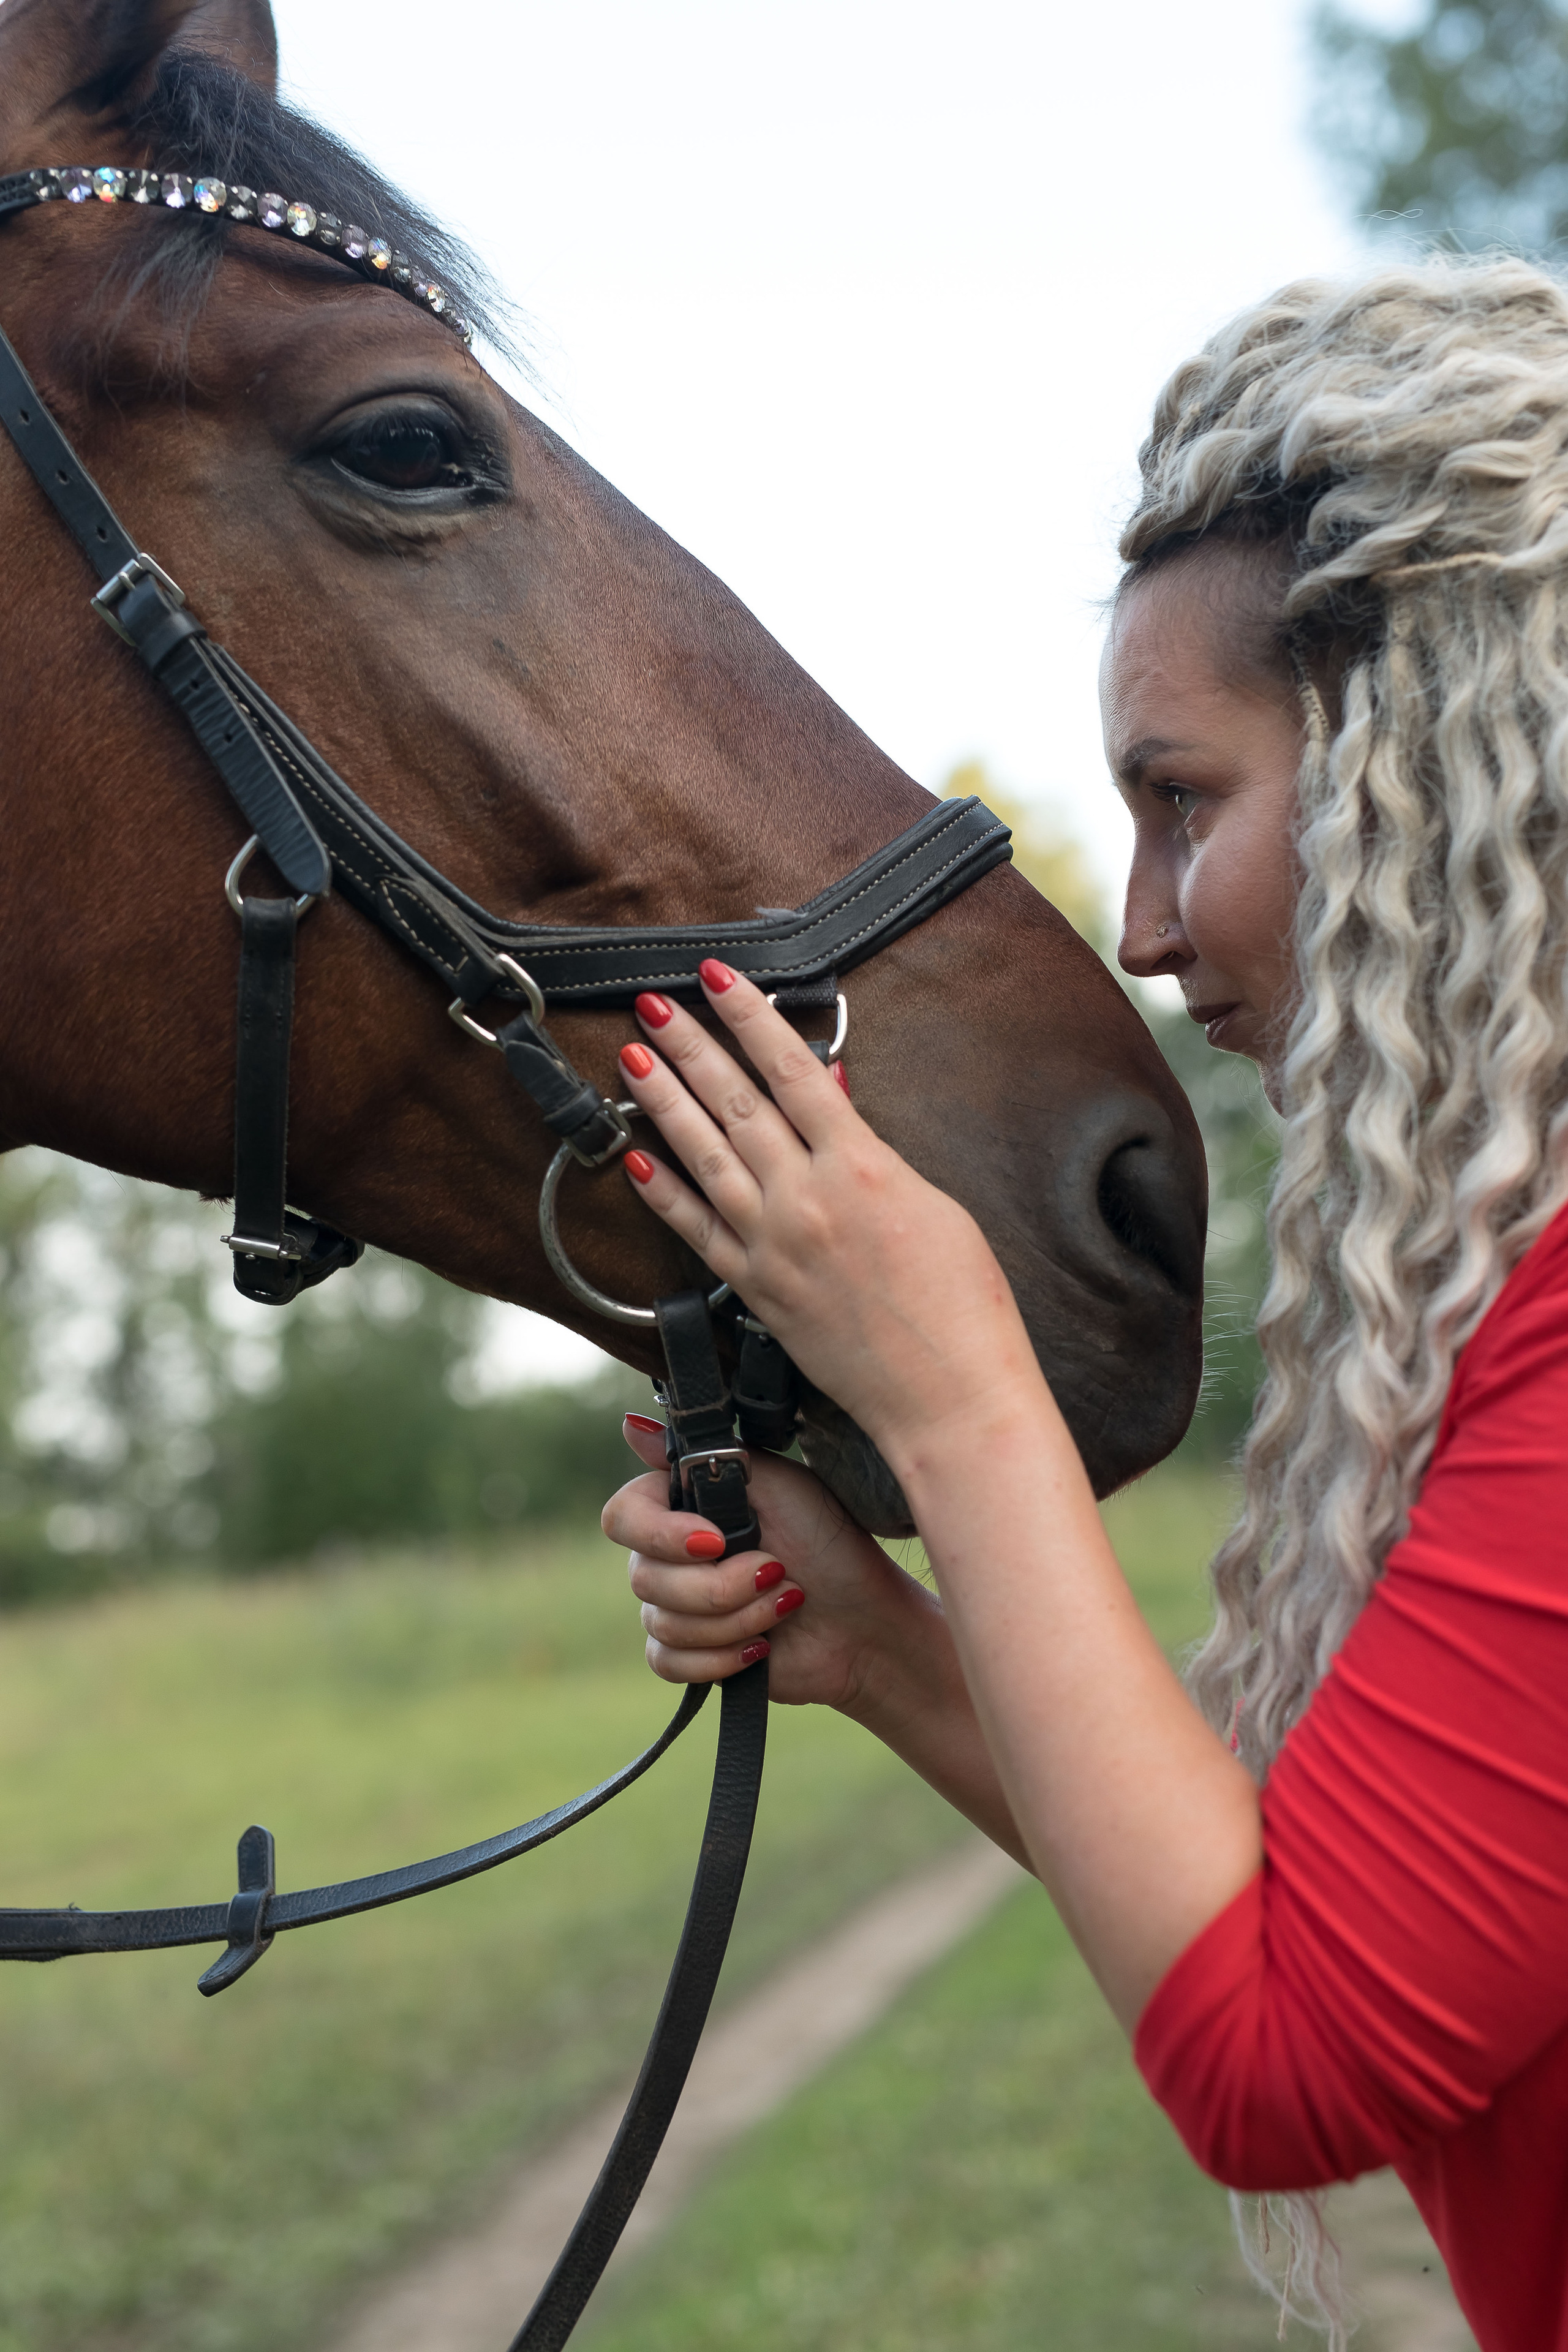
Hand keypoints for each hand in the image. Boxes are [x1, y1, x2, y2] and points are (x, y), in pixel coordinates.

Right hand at [604, 1414, 942, 1708]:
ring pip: (663, 1623)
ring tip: (784, 1605)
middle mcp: (671, 1554)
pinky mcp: (690, 1656)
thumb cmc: (829, 1544)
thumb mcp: (780, 1485)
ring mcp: (677, 1607)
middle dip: (720, 1586)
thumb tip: (630, 1424)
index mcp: (685, 1506)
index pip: (623, 1516)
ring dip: (736, 1619)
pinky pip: (668, 1663)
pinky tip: (762, 1647)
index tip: (716, 1541)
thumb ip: (710, 1456)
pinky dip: (720, 1658)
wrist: (866, 1625)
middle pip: (643, 1577)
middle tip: (777, 1572)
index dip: (661, 1534)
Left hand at [613, 967, 1042, 1472]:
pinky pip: (695, 1228)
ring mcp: (772, 1244)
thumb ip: (871, 1148)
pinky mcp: (756, 1290)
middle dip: (689, 1046)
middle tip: (652, 1004)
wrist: (949, 1396)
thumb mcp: (933, 1201)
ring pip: (703, 1155)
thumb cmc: (963, 1302)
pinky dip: (663, 1190)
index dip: (748, 1015)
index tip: (716, 976)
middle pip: (734, 1101)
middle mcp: (805, 1198)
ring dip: (663, 1101)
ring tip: (631, 1057)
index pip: (790, 1068)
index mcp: (859, 1165)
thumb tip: (832, 1092)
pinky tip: (636, 1156)